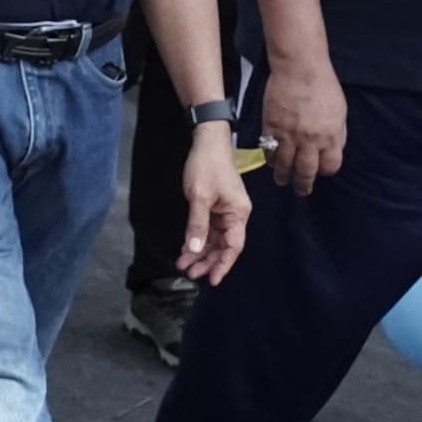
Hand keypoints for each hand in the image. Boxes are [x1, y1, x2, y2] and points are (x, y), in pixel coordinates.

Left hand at [178, 130, 253, 278]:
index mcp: (238, 213)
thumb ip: (197, 224)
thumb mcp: (199, 196)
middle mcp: (235, 215)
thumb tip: (194, 249)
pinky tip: (185, 249)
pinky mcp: (215, 206)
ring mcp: (225, 211)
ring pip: (214, 239)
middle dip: (207, 260)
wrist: (207, 141)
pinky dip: (197, 239)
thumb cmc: (206, 165)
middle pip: (223, 245)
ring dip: (199, 252)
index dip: (223, 264)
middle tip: (189, 273)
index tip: (211, 280)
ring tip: (183, 264)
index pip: (233, 246)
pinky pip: (208, 229)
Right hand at [267, 66, 348, 196]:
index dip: (325, 170)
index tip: (321, 170)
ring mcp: (288, 135)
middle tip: (301, 191)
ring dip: (283, 176)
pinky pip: (269, 150)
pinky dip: (270, 159)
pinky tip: (271, 162)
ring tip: (282, 181)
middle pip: (306, 171)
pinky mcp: (271, 127)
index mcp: (330, 136)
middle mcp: (310, 140)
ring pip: (284, 164)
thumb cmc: (324, 86)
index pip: (330, 166)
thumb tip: (332, 148)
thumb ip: (336, 133)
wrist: (299, 68)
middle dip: (303, 184)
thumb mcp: (340, 112)